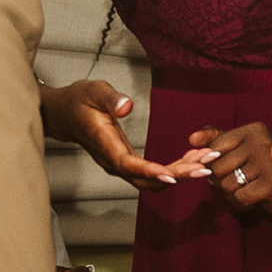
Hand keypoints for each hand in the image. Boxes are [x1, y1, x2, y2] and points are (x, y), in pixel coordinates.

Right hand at [43, 76, 204, 188]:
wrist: (64, 114)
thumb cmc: (78, 100)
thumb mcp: (92, 91)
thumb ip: (109, 98)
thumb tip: (126, 106)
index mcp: (104, 144)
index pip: (127, 164)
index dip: (150, 172)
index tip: (172, 176)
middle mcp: (113, 161)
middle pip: (146, 179)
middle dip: (178, 175)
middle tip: (206, 166)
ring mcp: (120, 165)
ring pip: (152, 180)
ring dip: (180, 173)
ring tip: (207, 161)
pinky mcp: (128, 163)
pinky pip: (153, 174)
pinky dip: (174, 169)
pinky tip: (193, 159)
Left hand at [185, 121, 271, 219]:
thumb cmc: (259, 168)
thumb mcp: (237, 148)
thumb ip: (214, 139)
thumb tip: (192, 139)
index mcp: (253, 130)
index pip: (215, 146)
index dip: (212, 162)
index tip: (225, 167)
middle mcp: (262, 142)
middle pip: (218, 167)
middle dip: (221, 181)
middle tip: (235, 182)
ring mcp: (269, 164)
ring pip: (227, 185)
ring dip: (231, 194)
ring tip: (245, 190)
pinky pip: (240, 198)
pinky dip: (242, 204)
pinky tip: (253, 200)